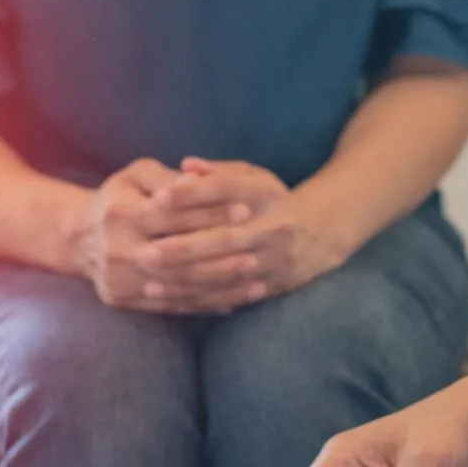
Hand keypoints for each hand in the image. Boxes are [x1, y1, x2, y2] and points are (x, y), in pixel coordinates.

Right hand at [79, 158, 263, 312]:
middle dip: (220, 254)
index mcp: (121, 213)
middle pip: (178, 255)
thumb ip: (168, 178)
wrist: (78, 238)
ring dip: (220, 286)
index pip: (174, 214)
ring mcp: (119, 279)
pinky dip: (204, 304)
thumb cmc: (118, 198)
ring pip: (178, 286)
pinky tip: (234, 302)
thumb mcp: (135, 176)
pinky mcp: (123, 300)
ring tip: (255, 281)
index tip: (246, 211)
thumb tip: (200, 180)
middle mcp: (118, 249)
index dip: (211, 212)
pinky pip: (171, 306)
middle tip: (256, 252)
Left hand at [136, 158, 350, 306]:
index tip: (160, 197)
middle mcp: (273, 227)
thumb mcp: (254, 177)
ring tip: (149, 282)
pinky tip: (170, 300)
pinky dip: (199, 300)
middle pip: (224, 238)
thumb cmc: (272, 201)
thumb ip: (219, 172)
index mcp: (266, 195)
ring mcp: (274, 260)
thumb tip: (183, 166)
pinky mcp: (271, 285)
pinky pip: (230, 296)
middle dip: (184, 248)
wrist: (321, 234)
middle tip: (146, 253)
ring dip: (186, 281)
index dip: (194, 193)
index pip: (228, 190)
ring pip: (225, 274)